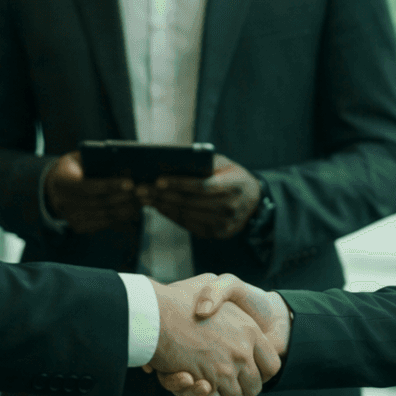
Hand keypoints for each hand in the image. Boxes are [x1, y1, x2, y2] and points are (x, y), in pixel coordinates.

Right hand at [45, 151, 140, 233]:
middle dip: (125, 197)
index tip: (131, 183)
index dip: (110, 185)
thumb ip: (98, 160)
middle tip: (144, 190)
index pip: (88, 186)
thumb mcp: (82, 157)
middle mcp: (63, 202)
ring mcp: (70, 217)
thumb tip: (125, 162)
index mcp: (62, 181)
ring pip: (105, 215)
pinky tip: (135, 209)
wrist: (56, 185)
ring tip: (144, 199)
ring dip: (127, 208)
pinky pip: (105, 223)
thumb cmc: (76, 166)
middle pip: (100, 203)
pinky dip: (122, 217)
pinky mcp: (78, 227)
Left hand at [137, 154, 261, 238]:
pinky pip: (189, 225)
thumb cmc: (233, 176)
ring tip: (145, 197)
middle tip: (141, 189)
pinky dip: (171, 215)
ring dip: (162, 206)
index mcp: (233, 186)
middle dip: (162, 196)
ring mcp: (224, 224)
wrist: (254, 200)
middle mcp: (230, 207)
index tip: (158, 180)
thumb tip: (174, 162)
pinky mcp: (217, 233)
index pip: (202, 186)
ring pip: (187, 215)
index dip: (179, 184)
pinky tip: (159, 207)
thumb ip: (205, 162)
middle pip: (190, 202)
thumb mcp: (225, 163)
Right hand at [142, 274, 281, 395]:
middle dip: (240, 388)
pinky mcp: (205, 382)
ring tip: (204, 383)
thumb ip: (229, 295)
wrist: (152, 311)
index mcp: (249, 330)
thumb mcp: (214, 283)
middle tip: (223, 380)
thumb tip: (232, 318)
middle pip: (254, 387)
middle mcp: (242, 351)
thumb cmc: (181, 297)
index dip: (261, 371)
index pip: (271, 364)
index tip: (248, 371)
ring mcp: (225, 369)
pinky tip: (193, 387)